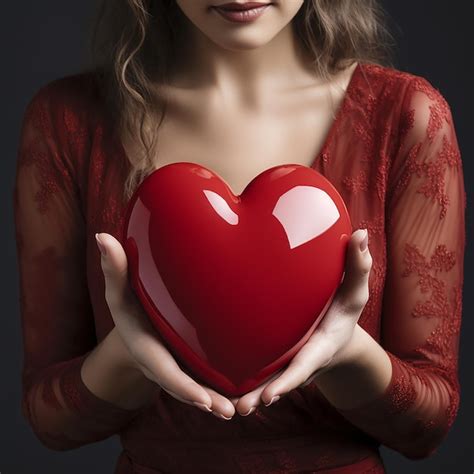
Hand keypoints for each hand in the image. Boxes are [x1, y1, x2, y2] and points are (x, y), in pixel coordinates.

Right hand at [95, 232, 237, 419]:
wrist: (139, 320)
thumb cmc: (131, 304)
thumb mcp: (121, 287)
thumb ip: (114, 266)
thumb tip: (101, 237)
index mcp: (148, 349)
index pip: (165, 371)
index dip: (182, 387)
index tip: (201, 400)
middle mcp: (165, 364)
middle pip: (185, 387)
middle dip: (205, 400)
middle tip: (228, 411)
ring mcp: (180, 366)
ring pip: (200, 388)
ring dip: (220, 400)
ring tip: (243, 408)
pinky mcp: (193, 363)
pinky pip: (208, 379)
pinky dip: (225, 388)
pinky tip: (250, 391)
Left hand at [229, 228, 371, 416]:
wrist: (335, 327)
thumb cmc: (344, 308)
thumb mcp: (354, 288)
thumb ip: (357, 265)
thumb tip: (360, 234)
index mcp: (320, 347)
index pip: (305, 365)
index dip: (289, 381)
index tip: (271, 395)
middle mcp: (302, 360)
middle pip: (282, 382)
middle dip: (263, 395)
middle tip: (243, 408)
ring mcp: (287, 362)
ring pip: (266, 382)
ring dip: (248, 394)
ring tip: (226, 406)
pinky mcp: (276, 358)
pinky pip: (259, 370)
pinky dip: (243, 379)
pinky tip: (218, 384)